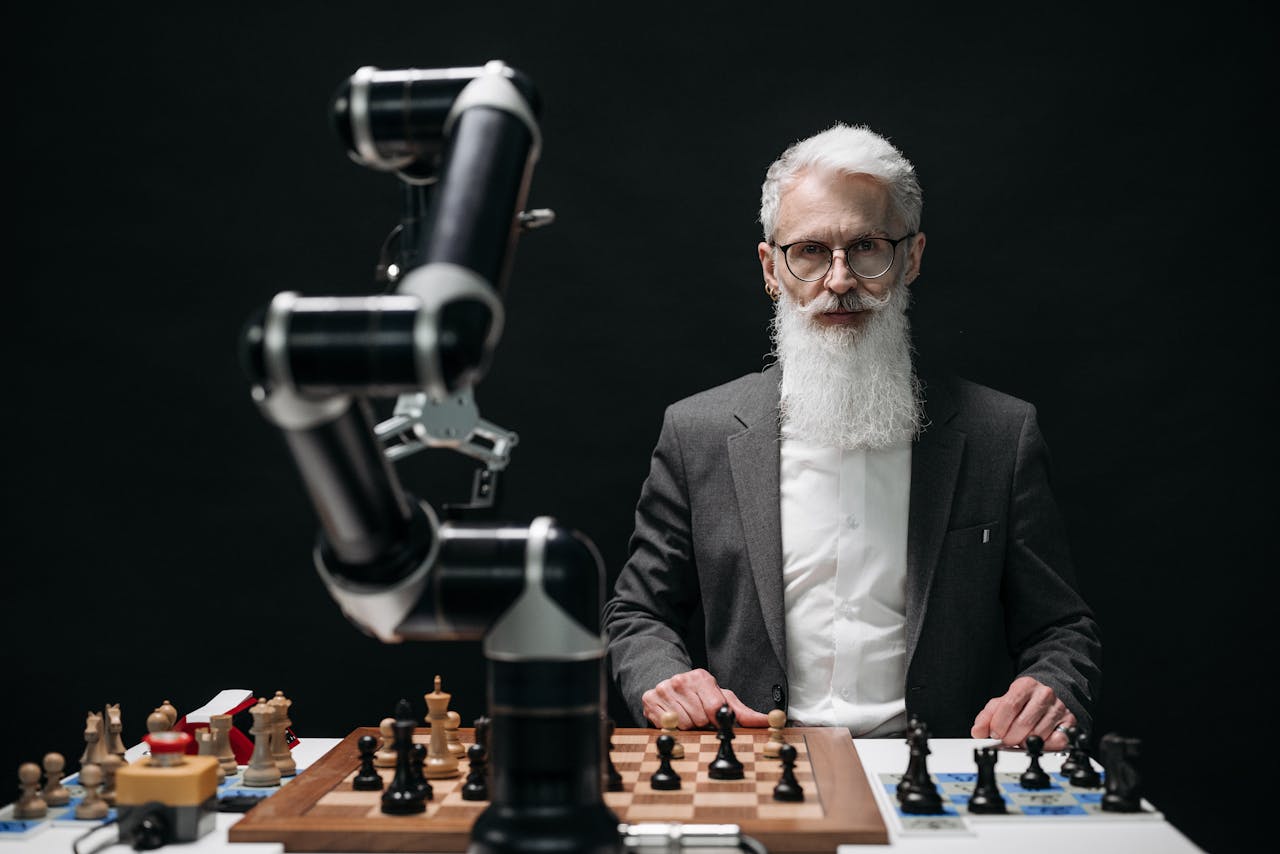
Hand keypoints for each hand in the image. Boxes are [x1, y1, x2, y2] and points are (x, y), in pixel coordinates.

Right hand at [642, 668, 770, 728]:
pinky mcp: (650, 699)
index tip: (715, 721)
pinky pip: (666, 724)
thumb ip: (744, 713)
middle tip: (699, 719)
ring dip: (687, 727)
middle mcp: (681, 680)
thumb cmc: (701, 697)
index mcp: (702, 677)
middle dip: (701, 725)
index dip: (717, 721)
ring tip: (687, 718)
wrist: (669, 688)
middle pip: (699, 719)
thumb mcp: (722, 701)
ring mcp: (664, 689)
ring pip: (683, 724)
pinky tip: (673, 718)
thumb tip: (770, 720)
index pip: (715, 708)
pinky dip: (672, 727)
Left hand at [970, 675, 1075, 751]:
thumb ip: (987, 716)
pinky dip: (1045, 746)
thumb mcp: (1002, 702)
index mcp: (1025, 685)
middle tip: (1005, 740)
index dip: (1000, 723)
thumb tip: (977, 732)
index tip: (994, 734)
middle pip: (1024, 722)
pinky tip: (1038, 742)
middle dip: (1010, 737)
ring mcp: (1059, 707)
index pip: (1010, 706)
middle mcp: (1044, 694)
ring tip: (1020, 739)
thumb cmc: (1024, 699)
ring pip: (1039, 734)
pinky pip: (1057, 740)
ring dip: (1025, 743)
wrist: (1049, 692)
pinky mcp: (1070, 721)